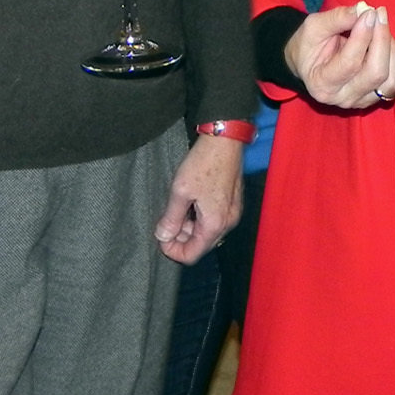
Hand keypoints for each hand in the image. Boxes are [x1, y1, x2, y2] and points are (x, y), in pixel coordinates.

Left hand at [154, 133, 243, 264]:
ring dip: (190, 225)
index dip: (173, 250)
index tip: (161, 236)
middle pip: (200, 244)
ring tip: (178, 205)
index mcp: (215, 224)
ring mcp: (233, 211)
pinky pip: (214, 219)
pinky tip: (191, 199)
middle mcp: (228, 222)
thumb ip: (171, 218)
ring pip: (207, 231)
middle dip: (181, 236)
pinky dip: (200, 216)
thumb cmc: (204, 163)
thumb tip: (163, 237)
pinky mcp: (233, 201)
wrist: (225, 139)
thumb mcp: (180, 191)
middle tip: (166, 218)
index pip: (192, 255)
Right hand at [284, 1, 394, 107]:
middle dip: (382, 39)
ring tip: (380, 28)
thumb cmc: (309, 43)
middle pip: (376, 73)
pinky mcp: (379, 96)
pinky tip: (388, 43)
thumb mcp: (314, 26)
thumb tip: (364, 9)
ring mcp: (364, 100)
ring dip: (392, 48)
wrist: (310, 62)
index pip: (350, 63)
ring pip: (393, 79)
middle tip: (379, 14)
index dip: (364, 35)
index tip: (369, 12)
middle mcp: (344, 98)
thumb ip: (338, 18)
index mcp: (322, 84)